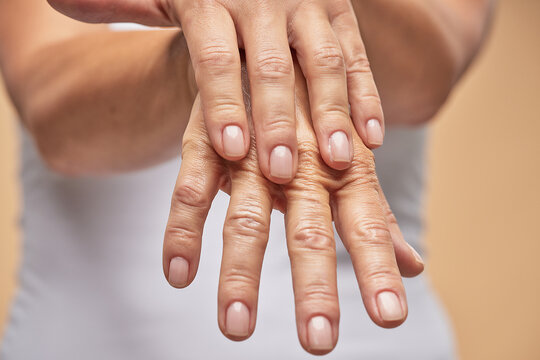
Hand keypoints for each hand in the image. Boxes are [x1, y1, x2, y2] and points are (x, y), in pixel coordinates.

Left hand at [49, 0, 385, 182]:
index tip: (228, 149)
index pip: (215, 56)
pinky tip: (374, 136)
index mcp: (213, 0)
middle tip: (279, 170)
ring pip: (323, 62)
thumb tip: (59, 2)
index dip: (222, 102)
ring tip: (342, 160)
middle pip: (271, 67)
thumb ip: (119, 0)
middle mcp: (263, 4)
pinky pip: (356, 56)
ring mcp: (307, 8)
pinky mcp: (339, 14)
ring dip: (334, 112)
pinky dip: (367, 96)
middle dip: (278, 120)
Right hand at [162, 60, 421, 354]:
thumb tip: (413, 265)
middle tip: (319, 341)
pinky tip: (177, 275)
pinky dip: (182, 230)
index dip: (377, 270)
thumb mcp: (349, 164)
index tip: (389, 317)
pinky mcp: (208, 139)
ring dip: (240, 272)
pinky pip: (190, 187)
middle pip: (309, 229)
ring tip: (236, 327)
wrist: (264, 52)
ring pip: (245, 217)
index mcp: (342, 169)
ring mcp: (251, 151)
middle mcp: (301, 162)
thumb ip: (376, 216)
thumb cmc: (315, 121)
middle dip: (314, 285)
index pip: (366, 227)